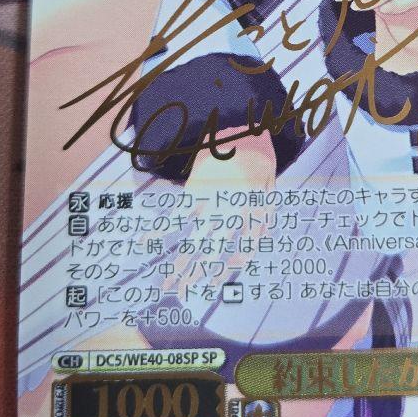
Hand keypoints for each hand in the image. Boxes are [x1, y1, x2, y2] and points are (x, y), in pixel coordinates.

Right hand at [162, 132, 276, 296]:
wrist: (243, 125)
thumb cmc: (258, 156)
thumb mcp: (270, 184)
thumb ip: (264, 212)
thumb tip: (256, 239)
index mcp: (254, 212)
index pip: (245, 249)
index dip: (231, 266)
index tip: (216, 278)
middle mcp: (233, 213)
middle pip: (215, 252)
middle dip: (201, 274)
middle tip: (186, 291)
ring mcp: (213, 202)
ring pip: (195, 240)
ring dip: (182, 263)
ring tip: (168, 281)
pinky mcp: (197, 189)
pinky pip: (177, 214)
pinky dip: (161, 229)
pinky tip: (146, 242)